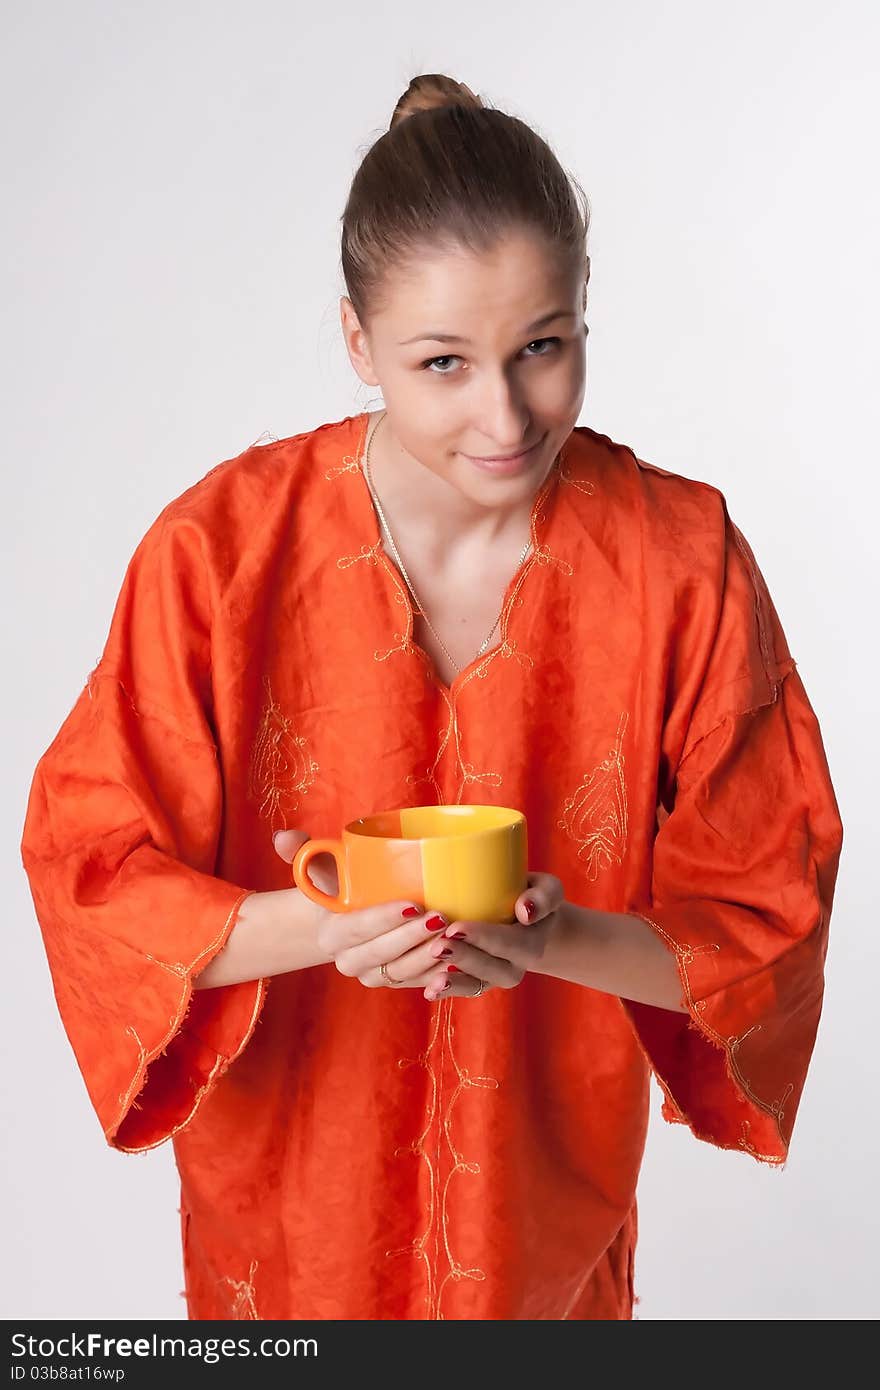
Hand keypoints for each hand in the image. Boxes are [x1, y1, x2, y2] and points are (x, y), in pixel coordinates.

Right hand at [272, 829, 469, 991]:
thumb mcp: (324, 870)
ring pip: (403, 973)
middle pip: (384, 954)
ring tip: (453, 938)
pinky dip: (439, 976)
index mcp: (331, 934)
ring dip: (430, 959)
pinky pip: (419, 984)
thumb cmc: (342, 888)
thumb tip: (282, 837)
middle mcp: (350, 961)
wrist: (348, 922)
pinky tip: (458, 962)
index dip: (384, 919)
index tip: (414, 904)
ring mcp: (374, 976)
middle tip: (442, 917)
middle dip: (413, 939)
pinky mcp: (397, 983)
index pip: (357, 928)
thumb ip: (304, 853)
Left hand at [422, 872, 565, 1000]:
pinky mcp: (479, 981)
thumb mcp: (548, 889)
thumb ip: (544, 897)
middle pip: (490, 968)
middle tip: (437, 947)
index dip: (483, 938)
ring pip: (476, 985)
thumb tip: (525, 911)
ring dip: (454, 983)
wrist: (531, 919)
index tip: (456, 928)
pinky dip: (448, 992)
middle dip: (463, 958)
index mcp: (532, 943)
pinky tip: (430, 992)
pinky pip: (465, 990)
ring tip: (433, 981)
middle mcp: (515, 966)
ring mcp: (496, 977)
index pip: (509, 943)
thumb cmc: (533, 896)